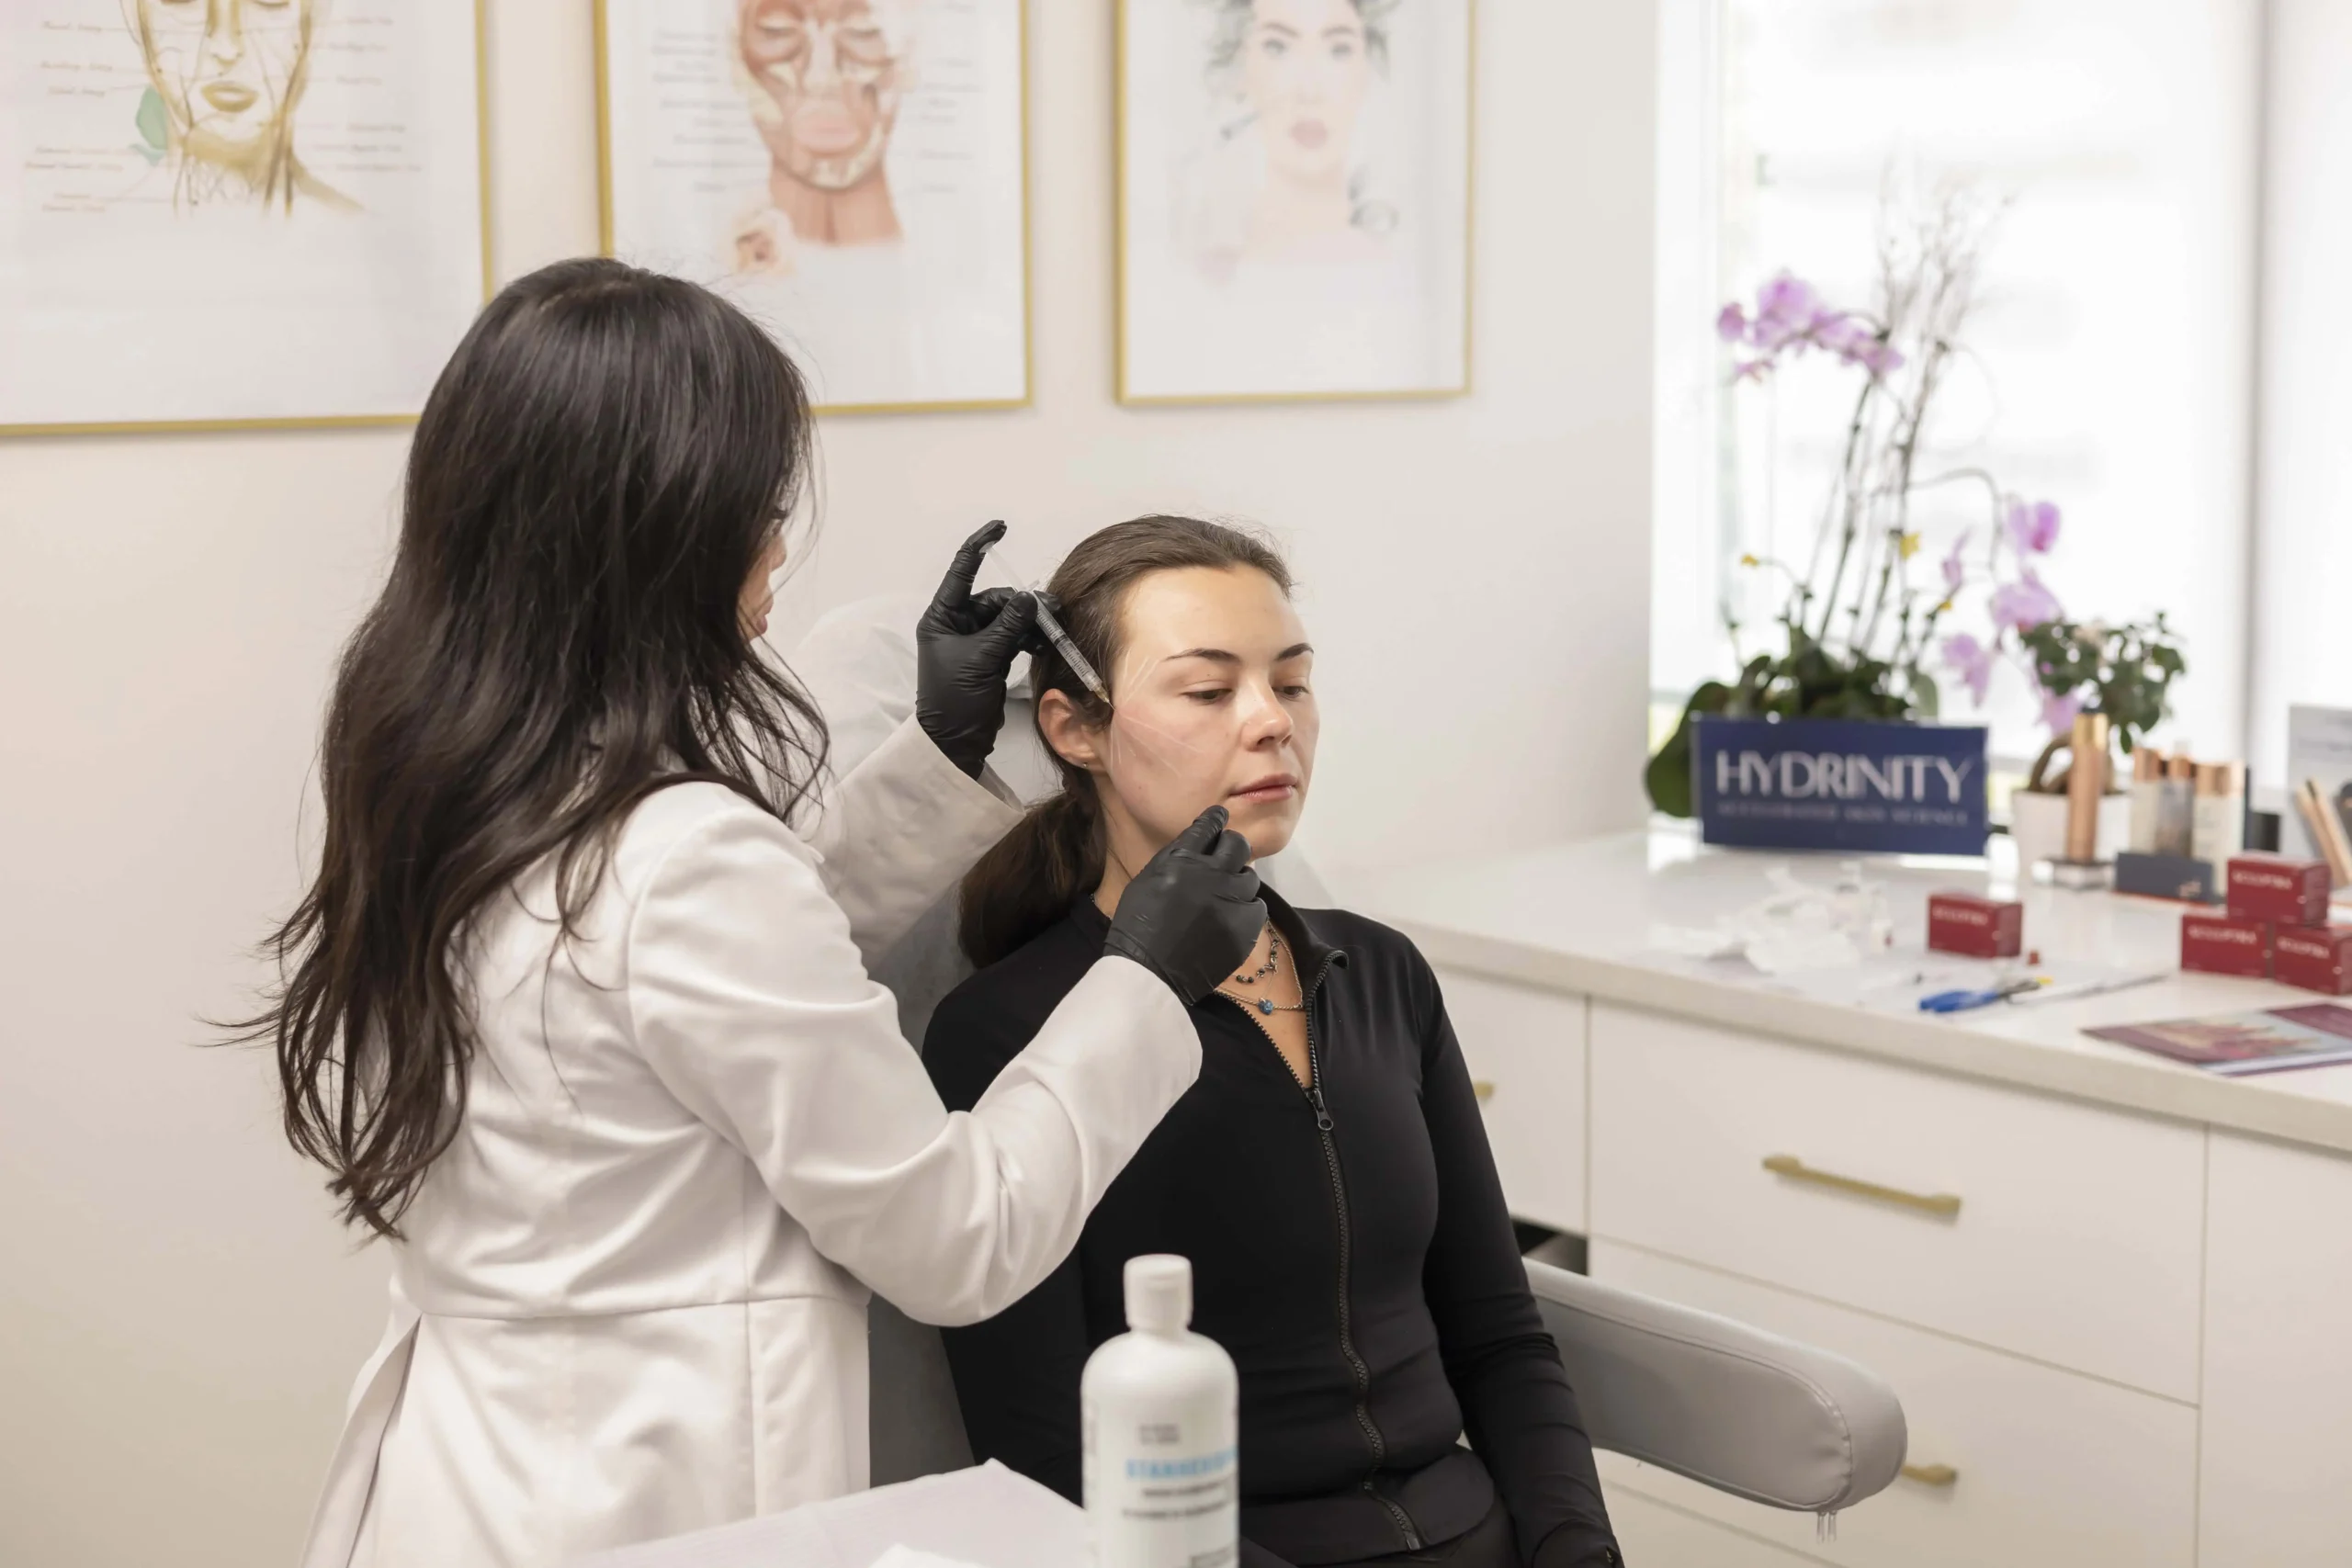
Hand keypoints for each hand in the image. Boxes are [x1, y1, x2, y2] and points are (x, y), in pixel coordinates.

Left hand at [916, 520, 1045, 777]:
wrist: (956, 741)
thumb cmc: (956, 700)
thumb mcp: (983, 659)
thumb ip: (1008, 626)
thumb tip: (1031, 598)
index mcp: (942, 618)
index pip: (962, 571)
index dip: (980, 546)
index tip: (1000, 527)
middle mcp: (956, 624)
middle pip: (995, 598)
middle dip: (1023, 603)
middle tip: (1052, 611)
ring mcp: (974, 641)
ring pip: (1008, 618)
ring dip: (1030, 621)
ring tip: (1053, 629)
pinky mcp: (989, 657)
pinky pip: (1013, 636)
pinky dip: (1029, 637)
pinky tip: (1045, 643)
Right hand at [1103, 806, 1265, 1006]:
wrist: (1149, 972)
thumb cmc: (1138, 925)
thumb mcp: (1147, 879)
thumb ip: (1176, 856)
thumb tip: (1200, 840)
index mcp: (1182, 859)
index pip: (1209, 825)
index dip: (1216, 820)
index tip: (1219, 819)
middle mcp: (1212, 874)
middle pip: (1238, 845)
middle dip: (1230, 848)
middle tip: (1223, 861)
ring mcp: (1232, 901)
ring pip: (1249, 877)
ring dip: (1237, 883)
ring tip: (1223, 898)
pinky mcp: (1245, 928)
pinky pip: (1257, 907)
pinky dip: (1245, 910)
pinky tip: (1230, 919)